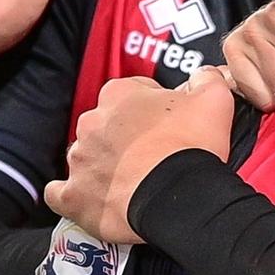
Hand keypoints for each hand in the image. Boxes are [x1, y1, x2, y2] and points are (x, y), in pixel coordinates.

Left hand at [46, 72, 235, 243]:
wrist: (179, 196)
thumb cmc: (193, 146)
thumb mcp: (214, 99)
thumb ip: (206, 78)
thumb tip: (203, 75)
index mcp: (118, 94)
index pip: (133, 94)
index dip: (154, 110)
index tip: (169, 127)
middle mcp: (91, 122)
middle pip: (106, 126)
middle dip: (125, 138)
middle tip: (153, 156)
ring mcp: (79, 160)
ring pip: (86, 158)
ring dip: (103, 166)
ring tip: (131, 183)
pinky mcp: (73, 196)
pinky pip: (61, 194)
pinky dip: (72, 196)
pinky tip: (88, 199)